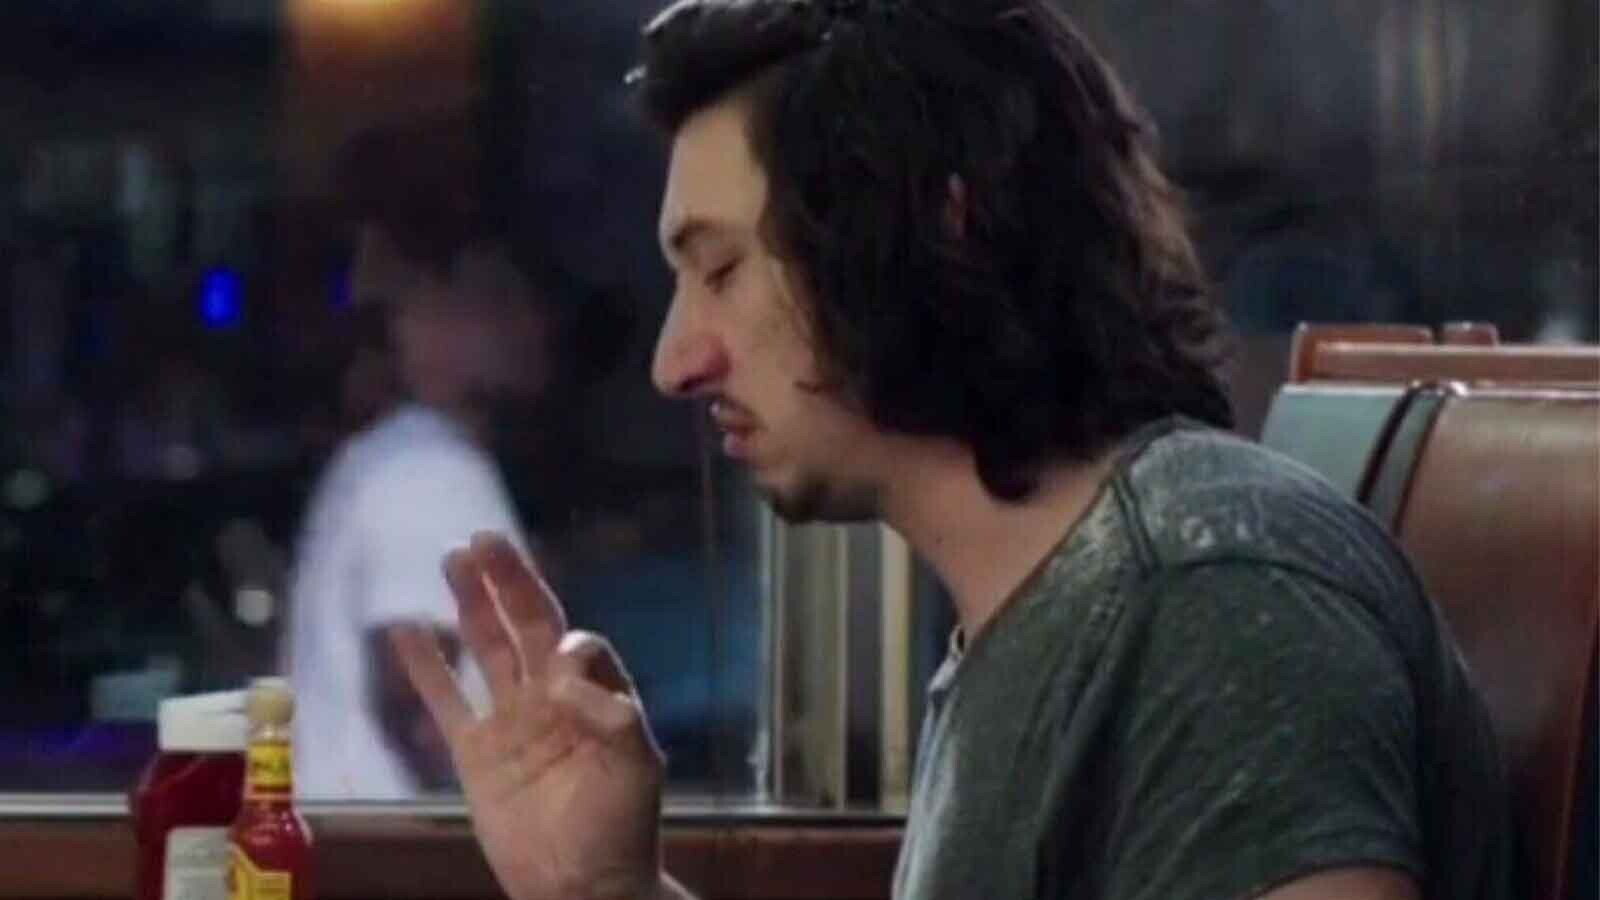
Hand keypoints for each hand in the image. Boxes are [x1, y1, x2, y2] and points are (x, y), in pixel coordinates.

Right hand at [391, 532, 664, 899]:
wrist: (582, 889)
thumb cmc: (622, 828)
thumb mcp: (638, 764)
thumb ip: (613, 709)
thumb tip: (563, 668)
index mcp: (597, 696)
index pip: (575, 643)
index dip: (564, 641)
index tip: (558, 664)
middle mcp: (553, 700)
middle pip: (527, 626)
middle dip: (508, 582)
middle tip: (484, 539)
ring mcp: (511, 724)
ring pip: (486, 650)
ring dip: (471, 605)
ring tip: (453, 559)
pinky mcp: (476, 754)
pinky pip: (445, 701)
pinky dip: (424, 667)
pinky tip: (406, 630)